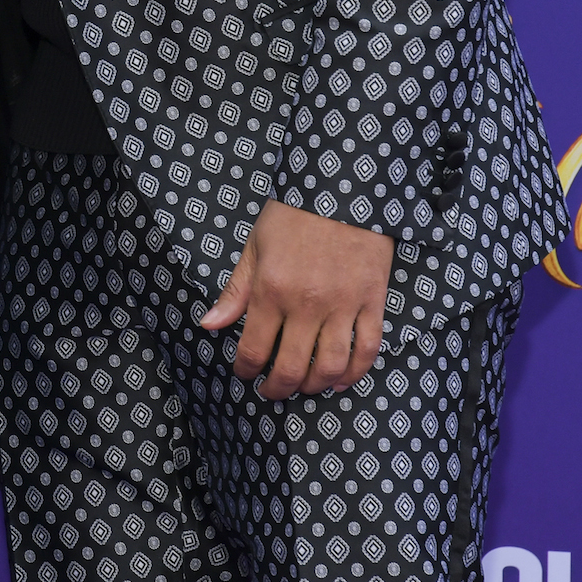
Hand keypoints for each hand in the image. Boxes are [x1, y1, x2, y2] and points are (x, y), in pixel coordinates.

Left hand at [199, 200, 393, 400]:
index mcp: (271, 290)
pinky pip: (368, 349)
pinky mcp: (372, 302)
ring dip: (316, 386)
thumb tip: (209, 325)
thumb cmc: (291, 216)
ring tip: (304, 388)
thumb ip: (234, 292)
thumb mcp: (254, 248)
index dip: (247, 369)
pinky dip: (355, 372)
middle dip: (279, 387)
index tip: (245, 374)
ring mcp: (343, 306)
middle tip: (272, 392)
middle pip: (293, 367)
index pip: (255, 348)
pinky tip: (341, 380)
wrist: (339, 190)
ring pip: (332, 366)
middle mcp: (306, 304)